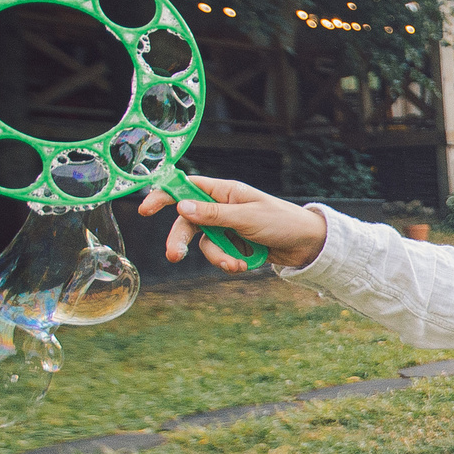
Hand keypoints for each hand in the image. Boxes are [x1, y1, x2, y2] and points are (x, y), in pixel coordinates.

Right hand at [138, 175, 325, 271]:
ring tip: (236, 264)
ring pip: (205, 244)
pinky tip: (245, 264)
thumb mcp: (247, 218)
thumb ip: (214, 214)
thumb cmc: (282, 222)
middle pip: (189, 221)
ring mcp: (228, 228)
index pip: (187, 188)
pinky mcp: (235, 245)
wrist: (307, 246)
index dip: (165, 195)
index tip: (146, 209)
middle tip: (173, 257)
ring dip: (217, 257)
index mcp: (225, 192)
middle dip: (182, 240)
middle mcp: (223, 208)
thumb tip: (182, 207)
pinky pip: (219, 255)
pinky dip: (229, 262)